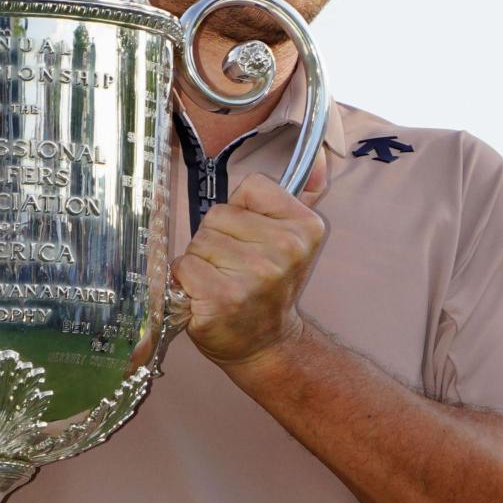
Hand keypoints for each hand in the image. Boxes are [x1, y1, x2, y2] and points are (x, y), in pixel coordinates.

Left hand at [170, 162, 326, 368]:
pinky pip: (184, 266)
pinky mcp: (222, 296)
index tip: (254, 239)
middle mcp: (285, 249)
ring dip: (200, 262)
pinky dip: (185, 281)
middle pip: (218, 213)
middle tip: (235, 267)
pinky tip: (206, 296)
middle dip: (217, 239)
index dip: (243, 211)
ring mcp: (254, 274)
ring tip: (221, 282)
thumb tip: (319, 157)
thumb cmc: (269, 289)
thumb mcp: (295, 240)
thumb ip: (303, 195)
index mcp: (305, 227)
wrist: (266, 345)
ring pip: (199, 241)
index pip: (251, 186)